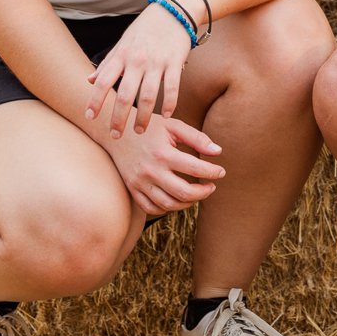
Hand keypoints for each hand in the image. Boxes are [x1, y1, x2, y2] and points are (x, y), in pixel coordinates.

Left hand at [85, 3, 192, 136]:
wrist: (174, 10)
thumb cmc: (145, 28)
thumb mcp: (123, 42)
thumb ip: (108, 63)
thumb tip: (90, 80)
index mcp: (122, 55)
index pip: (103, 81)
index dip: (95, 100)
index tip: (89, 116)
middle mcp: (137, 59)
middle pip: (125, 95)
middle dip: (119, 118)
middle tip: (115, 135)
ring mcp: (157, 61)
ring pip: (148, 95)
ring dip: (143, 117)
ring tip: (139, 131)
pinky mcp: (175, 62)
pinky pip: (172, 87)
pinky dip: (169, 103)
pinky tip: (167, 115)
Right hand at [105, 115, 224, 215]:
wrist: (115, 132)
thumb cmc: (149, 128)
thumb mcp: (173, 126)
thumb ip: (197, 138)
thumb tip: (218, 152)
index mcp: (163, 153)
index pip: (195, 169)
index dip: (213, 172)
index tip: (221, 172)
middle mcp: (150, 170)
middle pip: (184, 193)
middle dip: (203, 192)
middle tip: (211, 187)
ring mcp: (139, 182)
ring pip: (168, 204)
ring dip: (187, 203)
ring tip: (196, 194)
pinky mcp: (132, 189)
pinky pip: (151, 208)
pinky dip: (167, 208)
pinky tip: (176, 199)